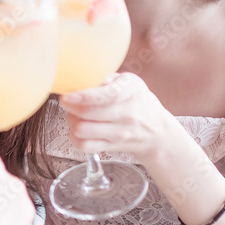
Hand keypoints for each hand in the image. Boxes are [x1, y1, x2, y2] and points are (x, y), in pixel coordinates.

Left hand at [59, 72, 177, 160]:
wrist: (157, 131)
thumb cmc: (138, 102)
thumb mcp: (130, 83)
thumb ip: (108, 79)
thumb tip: (80, 77)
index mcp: (130, 92)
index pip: (104, 95)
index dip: (82, 96)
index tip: (67, 95)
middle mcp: (127, 114)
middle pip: (87, 114)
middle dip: (70, 107)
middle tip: (68, 101)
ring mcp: (120, 133)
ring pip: (83, 130)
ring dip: (72, 121)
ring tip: (74, 115)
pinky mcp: (112, 146)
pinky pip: (85, 146)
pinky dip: (75, 138)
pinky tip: (78, 130)